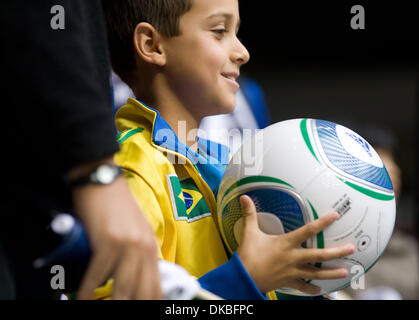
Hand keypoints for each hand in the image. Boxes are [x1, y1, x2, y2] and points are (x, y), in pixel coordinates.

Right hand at [69, 159, 160, 299]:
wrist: (102, 181)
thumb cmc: (114, 207)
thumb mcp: (135, 232)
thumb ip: (138, 256)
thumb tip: (132, 281)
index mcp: (152, 248)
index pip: (156, 287)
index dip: (150, 303)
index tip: (143, 311)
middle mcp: (145, 248)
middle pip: (143, 292)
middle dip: (132, 305)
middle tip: (124, 313)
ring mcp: (129, 245)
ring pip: (123, 288)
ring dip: (113, 303)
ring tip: (102, 310)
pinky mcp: (110, 241)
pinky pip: (98, 275)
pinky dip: (87, 290)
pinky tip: (82, 298)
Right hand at [237, 195, 354, 294]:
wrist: (244, 278)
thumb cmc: (247, 255)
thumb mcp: (249, 232)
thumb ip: (249, 214)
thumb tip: (244, 197)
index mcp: (286, 243)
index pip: (308, 230)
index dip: (322, 222)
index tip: (335, 216)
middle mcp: (293, 258)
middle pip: (319, 255)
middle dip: (336, 252)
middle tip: (351, 249)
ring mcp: (292, 271)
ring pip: (316, 273)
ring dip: (331, 272)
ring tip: (345, 271)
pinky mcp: (288, 282)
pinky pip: (302, 286)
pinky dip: (311, 289)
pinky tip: (319, 290)